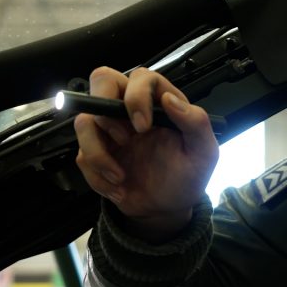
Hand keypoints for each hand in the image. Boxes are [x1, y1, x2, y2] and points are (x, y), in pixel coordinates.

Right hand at [74, 66, 218, 239]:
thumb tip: (169, 99)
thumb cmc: (188, 177)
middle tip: (124, 139)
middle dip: (105, 108)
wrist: (167, 209)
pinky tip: (118, 189)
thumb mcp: (204, 153)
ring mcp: (108, 130)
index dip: (137, 95)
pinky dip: (98, 177)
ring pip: (84, 121)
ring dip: (98, 153)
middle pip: (102, 80)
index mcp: (159, 104)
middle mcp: (130, 111)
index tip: (143, 126)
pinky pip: (81, 156)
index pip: (141, 78)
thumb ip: (196, 123)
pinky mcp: (94, 152)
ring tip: (120, 177)